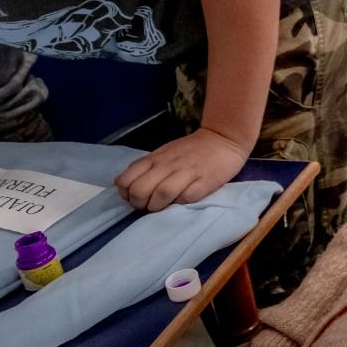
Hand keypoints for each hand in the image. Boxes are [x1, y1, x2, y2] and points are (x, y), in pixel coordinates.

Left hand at [115, 128, 249, 210]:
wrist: (223, 139)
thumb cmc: (190, 150)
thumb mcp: (163, 154)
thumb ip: (145, 167)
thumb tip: (123, 186)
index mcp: (155, 158)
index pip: (126, 180)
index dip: (125, 194)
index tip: (134, 197)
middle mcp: (167, 165)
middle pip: (140, 190)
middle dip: (139, 204)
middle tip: (147, 205)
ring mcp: (186, 173)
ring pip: (161, 195)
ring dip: (157, 207)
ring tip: (162, 207)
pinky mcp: (204, 182)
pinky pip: (186, 198)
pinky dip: (179, 204)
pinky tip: (180, 202)